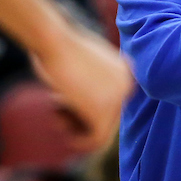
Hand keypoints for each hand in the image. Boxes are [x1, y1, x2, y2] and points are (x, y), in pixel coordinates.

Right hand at [29, 24, 133, 151]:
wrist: (53, 40)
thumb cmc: (57, 44)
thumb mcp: (81, 58)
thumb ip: (91, 79)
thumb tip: (88, 100)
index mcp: (126, 72)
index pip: (111, 103)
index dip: (84, 106)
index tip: (62, 98)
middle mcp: (128, 85)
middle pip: (107, 118)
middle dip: (79, 118)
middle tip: (56, 105)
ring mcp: (117, 99)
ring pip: (101, 130)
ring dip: (75, 129)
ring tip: (55, 112)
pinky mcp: (103, 112)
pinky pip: (96, 139)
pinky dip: (78, 140)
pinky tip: (60, 126)